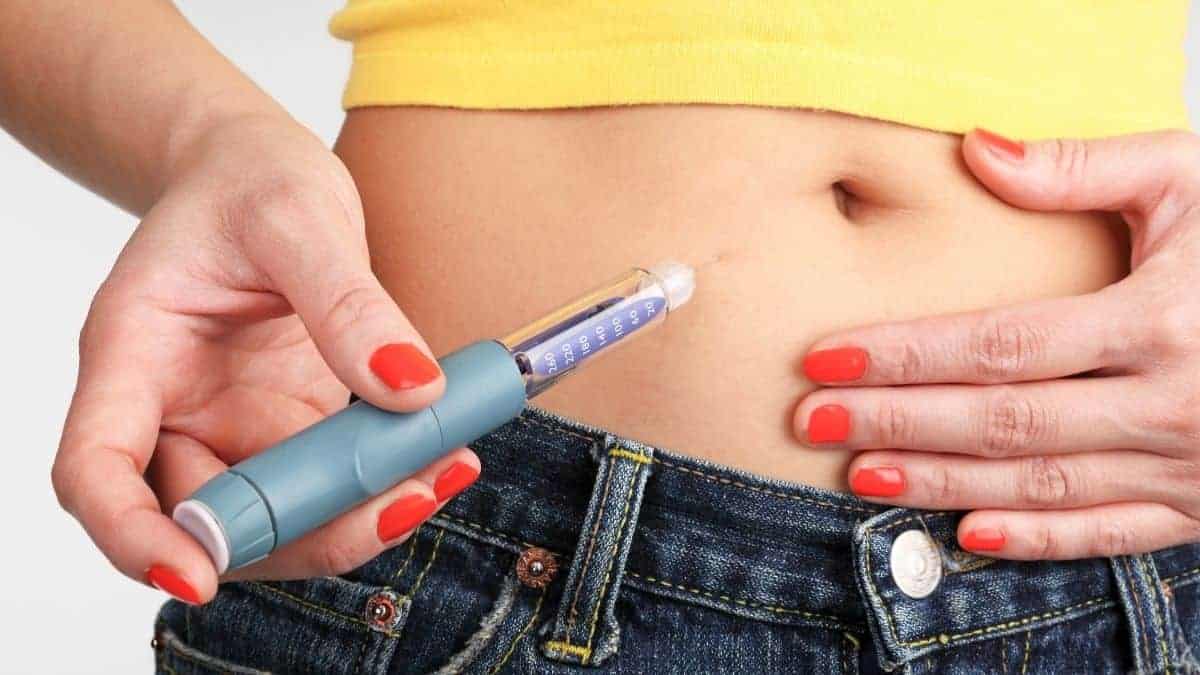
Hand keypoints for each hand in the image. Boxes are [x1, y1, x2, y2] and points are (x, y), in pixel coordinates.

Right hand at [51, 115, 477, 603]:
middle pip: (208, 517)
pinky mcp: (287, 429)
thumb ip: (347, 301)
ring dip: (357, 514)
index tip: (194, 575)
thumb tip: (411, 388)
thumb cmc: (247, 180)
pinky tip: (442, 455)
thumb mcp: (297, 216)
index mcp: (133, 356)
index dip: (134, 536)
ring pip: (278, 517)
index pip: (97, 469)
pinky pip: (328, 482)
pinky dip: (383, 482)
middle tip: (406, 501)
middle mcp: (173, 409)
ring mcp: (232, 427)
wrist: (257, 172)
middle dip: (302, 533)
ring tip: (445, 470)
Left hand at [794, 128, 1199, 560]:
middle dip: (898, 421)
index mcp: (1164, 318)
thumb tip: (975, 148)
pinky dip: (1039, 538)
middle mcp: (1173, 402)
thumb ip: (1086, 166)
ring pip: (1043, 482)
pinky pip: (1112, 533)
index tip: (826, 356)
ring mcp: (1192, 464)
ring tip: (859, 472)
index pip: (1000, 343)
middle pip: (1003, 419)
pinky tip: (966, 533)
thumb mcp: (1197, 180)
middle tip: (813, 419)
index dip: (904, 353)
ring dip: (942, 482)